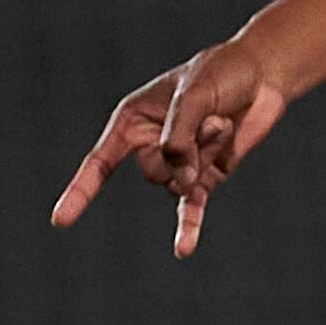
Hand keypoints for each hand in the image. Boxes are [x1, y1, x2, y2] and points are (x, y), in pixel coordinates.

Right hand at [50, 40, 291, 255]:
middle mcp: (151, 145)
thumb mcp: (194, 96)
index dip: (81, 191)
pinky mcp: (207, 175)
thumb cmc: (222, 74)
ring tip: (223, 122)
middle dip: (185, 151)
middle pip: (154, 172)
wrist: (265, 75)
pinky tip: (183, 250)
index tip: (60, 220)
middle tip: (212, 117)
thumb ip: (181, 137)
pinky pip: (193, 206)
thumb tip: (182, 179)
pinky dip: (189, 227)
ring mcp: (180, 164)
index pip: (100, 161)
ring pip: (180, 182)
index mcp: (133, 121)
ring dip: (206, 154)